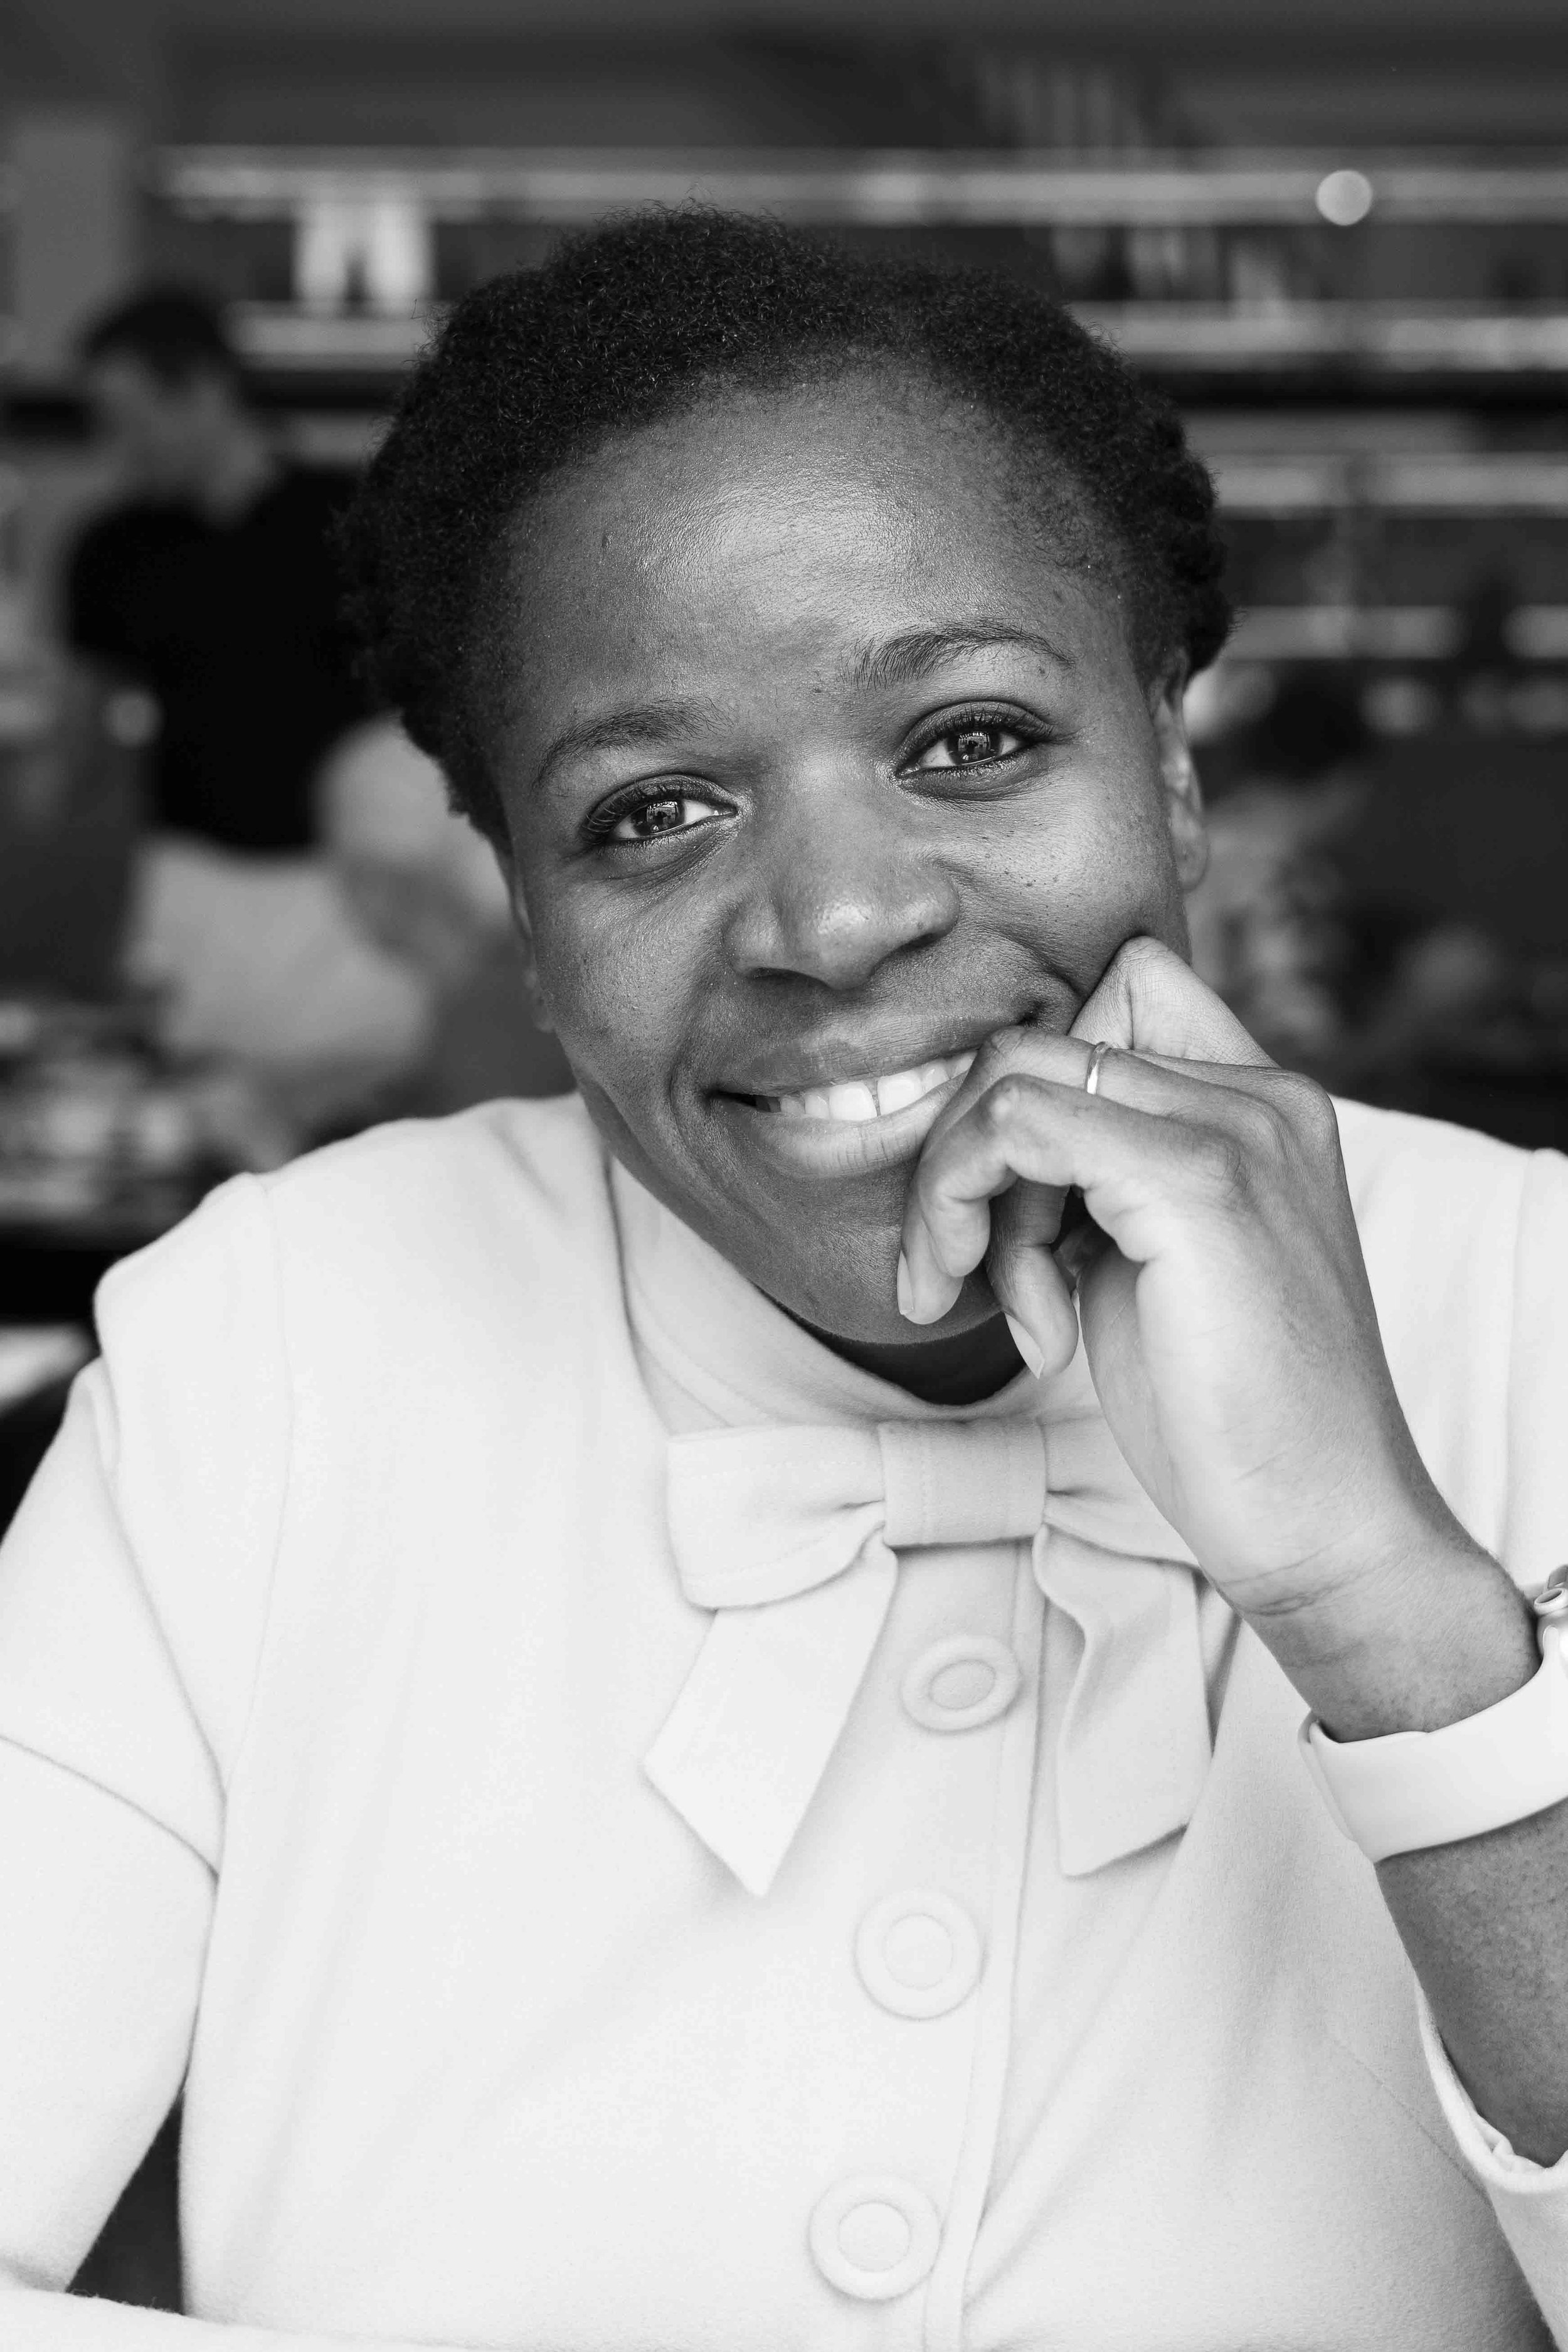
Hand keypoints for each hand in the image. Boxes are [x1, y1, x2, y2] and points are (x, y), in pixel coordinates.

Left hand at [898, 938, 1481, 1649]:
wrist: (1323, 1521)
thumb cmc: (1230, 1411)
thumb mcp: (1149, 1260)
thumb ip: (1094, 1178)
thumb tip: (985, 1141)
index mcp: (1262, 1104)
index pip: (1117, 995)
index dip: (1030, 1095)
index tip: (1013, 1208)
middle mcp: (1260, 1094)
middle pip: (1039, 1043)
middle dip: (973, 1160)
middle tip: (981, 1276)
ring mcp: (1234, 1128)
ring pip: (1012, 1079)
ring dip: (964, 1197)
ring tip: (1017, 1310)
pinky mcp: (1197, 1182)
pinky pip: (1018, 1128)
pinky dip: (972, 1217)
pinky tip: (1034, 1327)